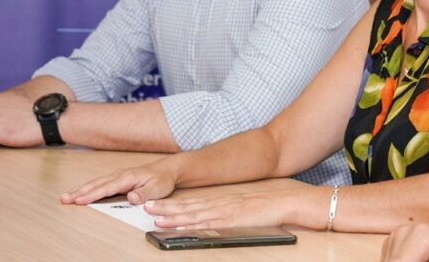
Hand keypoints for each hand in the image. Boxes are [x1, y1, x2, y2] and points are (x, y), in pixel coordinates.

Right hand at [60, 159, 177, 204]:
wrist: (168, 170)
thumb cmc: (162, 179)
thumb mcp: (158, 188)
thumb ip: (144, 193)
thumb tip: (131, 198)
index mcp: (128, 177)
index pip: (107, 188)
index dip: (92, 194)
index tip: (79, 200)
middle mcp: (120, 175)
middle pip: (96, 184)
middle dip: (79, 191)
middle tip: (64, 199)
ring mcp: (118, 176)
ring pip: (96, 183)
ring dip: (80, 189)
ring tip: (65, 197)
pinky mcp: (117, 179)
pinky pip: (99, 184)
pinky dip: (87, 188)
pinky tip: (79, 193)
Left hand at [144, 189, 288, 229]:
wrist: (282, 203)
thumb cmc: (265, 209)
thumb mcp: (242, 210)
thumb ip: (227, 214)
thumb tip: (213, 222)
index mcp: (221, 202)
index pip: (191, 203)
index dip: (172, 204)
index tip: (156, 204)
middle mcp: (219, 204)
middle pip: (188, 207)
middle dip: (166, 207)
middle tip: (147, 206)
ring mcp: (224, 212)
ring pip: (193, 214)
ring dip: (173, 216)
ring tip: (156, 217)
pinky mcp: (230, 220)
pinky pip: (206, 224)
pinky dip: (191, 225)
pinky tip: (180, 226)